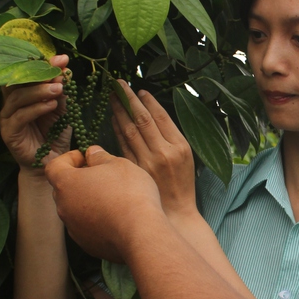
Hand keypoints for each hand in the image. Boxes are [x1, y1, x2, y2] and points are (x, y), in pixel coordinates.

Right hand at [0, 54, 70, 170]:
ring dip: (39, 91)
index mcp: (22, 94)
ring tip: (58, 89)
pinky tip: (51, 105)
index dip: (42, 63)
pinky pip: (20, 116)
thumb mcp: (62, 109)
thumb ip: (61, 91)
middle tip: (59, 72)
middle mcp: (11, 103)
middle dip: (40, 74)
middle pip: (18, 82)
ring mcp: (7, 117)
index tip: (62, 59)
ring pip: (18, 97)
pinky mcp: (8, 132)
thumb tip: (64, 69)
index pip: (27, 73)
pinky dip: (36, 108)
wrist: (53, 162)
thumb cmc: (55, 134)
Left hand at [44, 147, 163, 262]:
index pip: (54, 166)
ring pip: (75, 209)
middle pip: (64, 189)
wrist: (141, 234)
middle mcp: (64, 207)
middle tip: (102, 175)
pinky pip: (87, 227)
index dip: (69, 158)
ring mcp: (74, 228)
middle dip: (79, 180)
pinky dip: (97, 220)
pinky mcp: (86, 244)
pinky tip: (117, 217)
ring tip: (113, 197)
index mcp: (66, 183)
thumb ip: (100, 156)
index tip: (86, 158)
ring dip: (88, 201)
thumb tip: (91, 153)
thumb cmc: (130, 193)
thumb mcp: (118, 164)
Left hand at [110, 81, 198, 217]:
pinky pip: (122, 147)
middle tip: (117, 84)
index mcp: (179, 146)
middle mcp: (163, 152)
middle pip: (142, 120)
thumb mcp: (185, 157)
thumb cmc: (181, 185)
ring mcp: (146, 163)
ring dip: (119, 112)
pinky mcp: (133, 173)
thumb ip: (170, 137)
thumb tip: (150, 115)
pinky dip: (116, 131)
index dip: (147, 101)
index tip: (138, 89)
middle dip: (128, 99)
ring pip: (129, 131)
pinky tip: (113, 120)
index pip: (160, 117)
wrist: (175, 214)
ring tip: (112, 97)